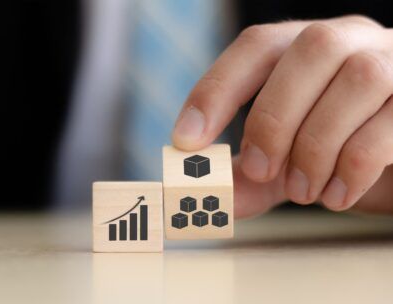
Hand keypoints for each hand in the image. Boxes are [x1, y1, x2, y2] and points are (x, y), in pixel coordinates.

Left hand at [171, 15, 392, 217]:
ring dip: (317, 145)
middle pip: (310, 49)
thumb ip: (256, 174)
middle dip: (275, 117)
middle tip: (259, 170)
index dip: (216, 89)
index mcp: (306, 46)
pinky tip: (335, 194)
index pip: (256, 46)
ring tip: (303, 192)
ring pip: (359, 80)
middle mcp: (352, 40)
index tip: (186, 140)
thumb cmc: (339, 142)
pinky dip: (354, 166)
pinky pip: (391, 123)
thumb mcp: (290, 156)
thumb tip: (213, 198)